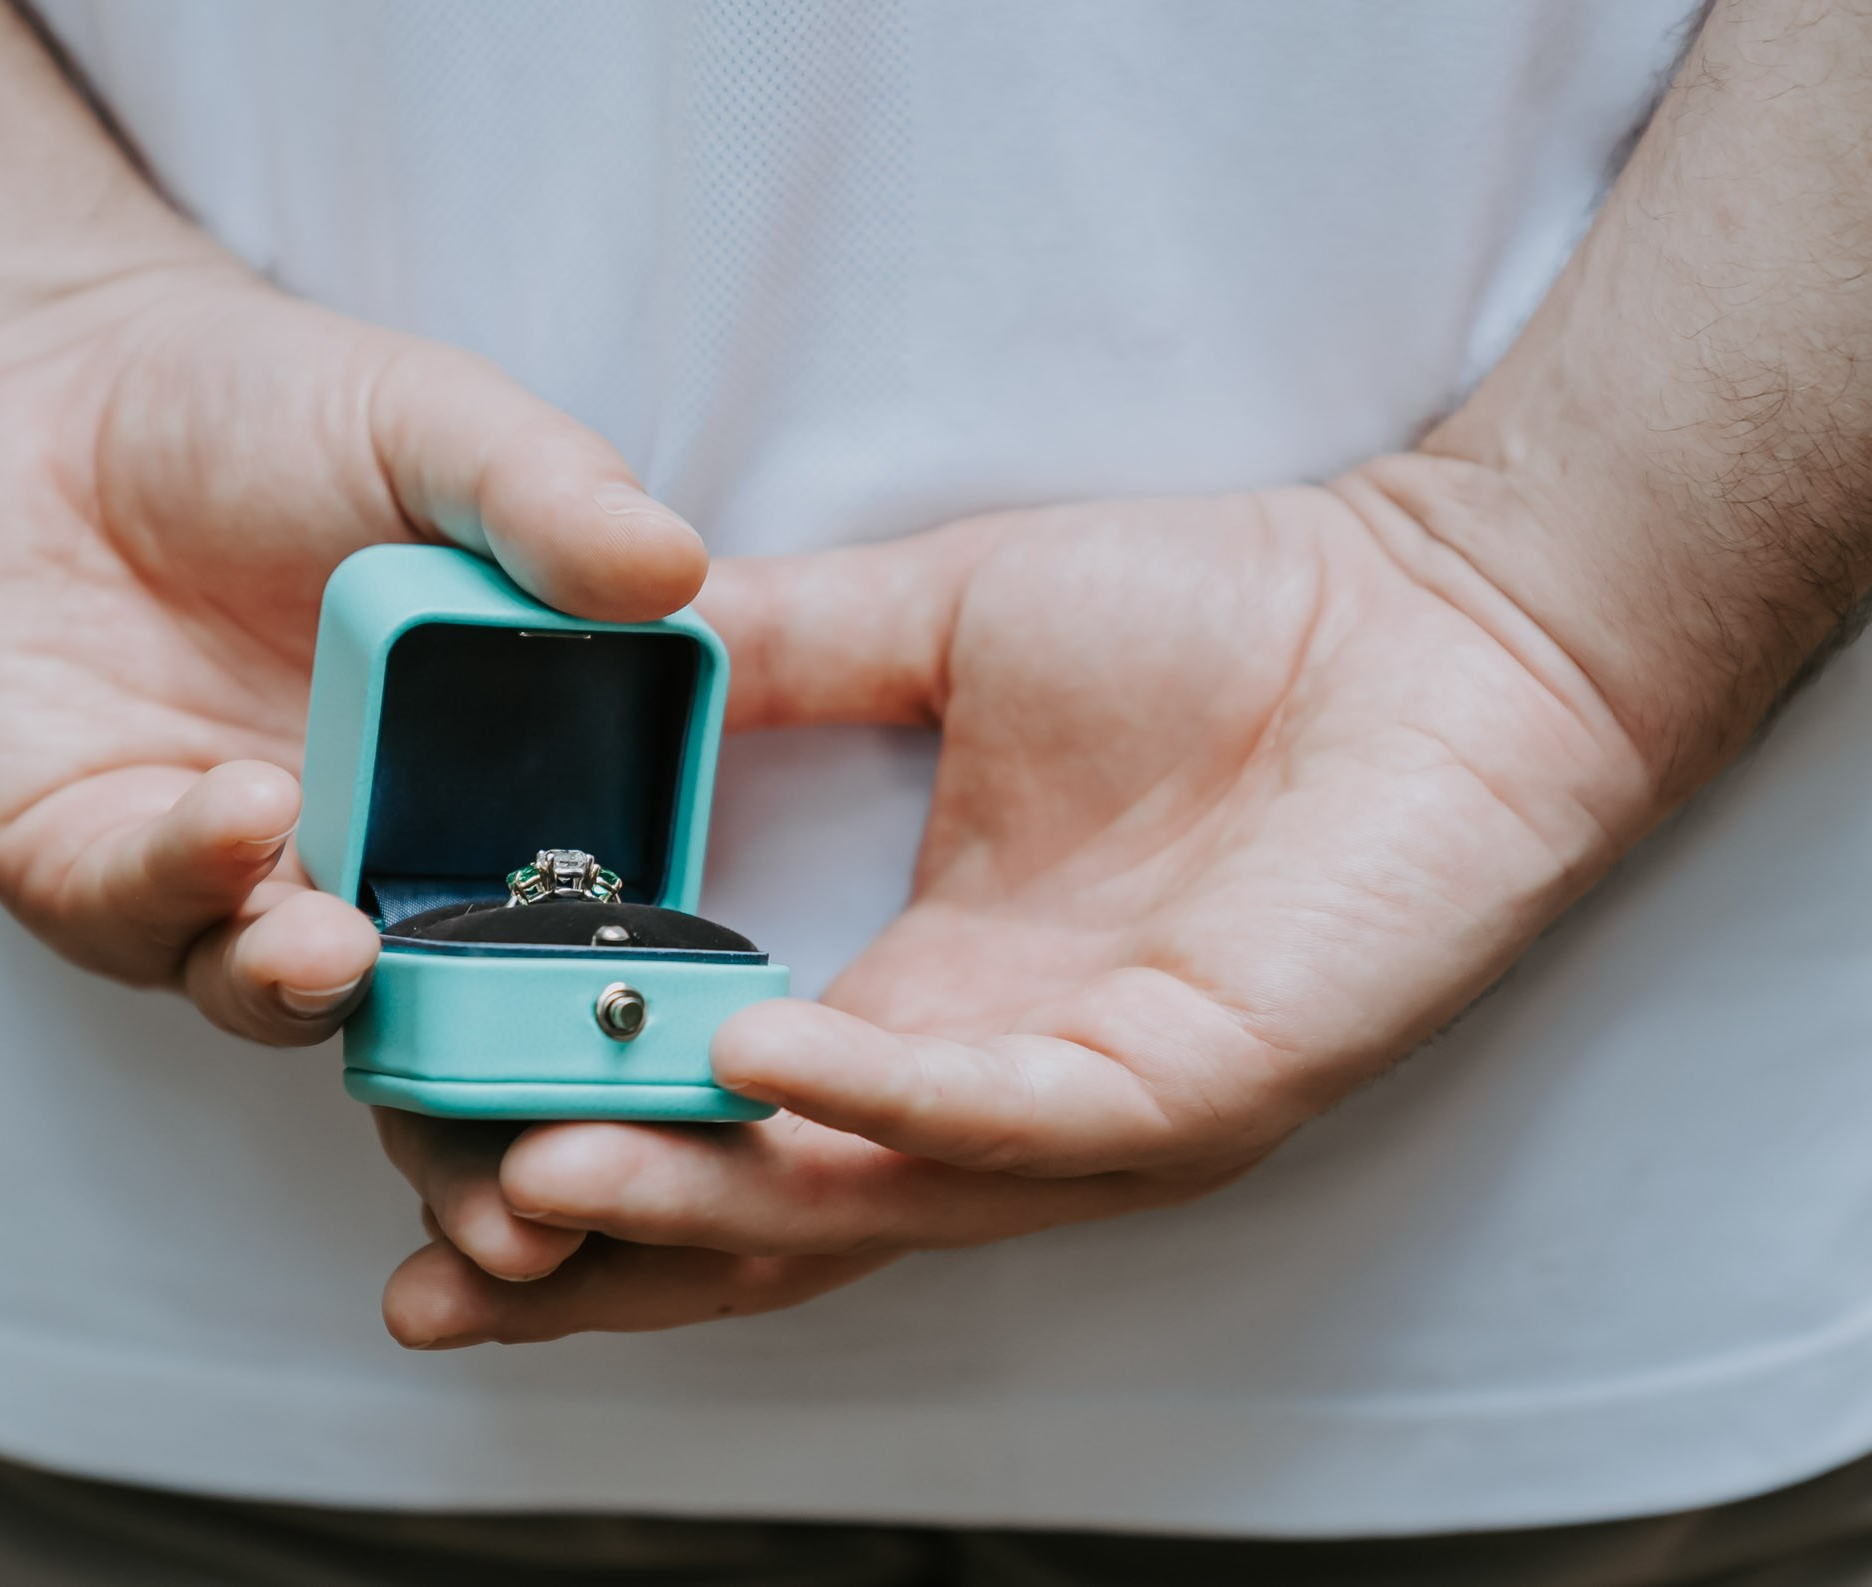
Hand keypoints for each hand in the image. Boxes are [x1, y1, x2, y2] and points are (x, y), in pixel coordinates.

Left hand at [0, 262, 707, 1041]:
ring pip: (280, 989)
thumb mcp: (432, 426)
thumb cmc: (264, 408)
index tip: (676, 992)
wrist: (46, 377)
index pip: (573, 899)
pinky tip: (241, 807)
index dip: (617, 963)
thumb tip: (674, 563)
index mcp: (482, 781)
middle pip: (434, 994)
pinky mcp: (85, 870)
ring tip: (339, 938)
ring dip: (311, 981)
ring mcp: (226, 881)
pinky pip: (142, 910)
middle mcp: (365, 857)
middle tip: (501, 1031)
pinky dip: (193, 878)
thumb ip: (547, 494)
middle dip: (463, 1040)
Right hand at [377, 466, 1661, 1344]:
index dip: (572, 1146)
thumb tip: (613, 635)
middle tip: (432, 1270)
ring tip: (535, 1180)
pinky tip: (752, 1059)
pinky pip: (1013, 1117)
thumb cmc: (1220, 612)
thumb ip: (783, 655)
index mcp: (921, 993)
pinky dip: (878, 1100)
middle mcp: (991, 1080)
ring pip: (866, 1202)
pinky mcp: (1201, 1081)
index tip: (421, 1141)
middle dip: (596, 1259)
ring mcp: (1096, 1101)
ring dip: (696, 1204)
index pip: (717, 1120)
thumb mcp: (939, 625)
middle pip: (762, 1214)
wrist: (1450, 600)